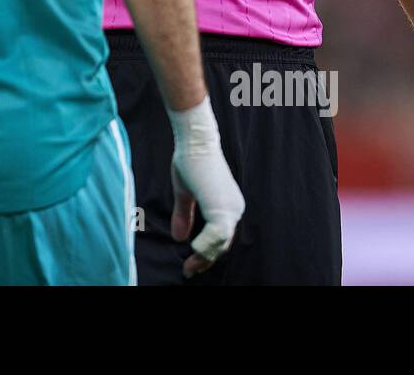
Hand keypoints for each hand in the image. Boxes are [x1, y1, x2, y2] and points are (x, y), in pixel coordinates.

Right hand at [168, 96, 245, 277]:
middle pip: (222, 246)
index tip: (191, 265)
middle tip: (189, 271)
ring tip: (189, 266)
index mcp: (227, 206)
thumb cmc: (190, 161)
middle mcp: (234, 209)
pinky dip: (205, 246)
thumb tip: (178, 238)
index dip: (206, 254)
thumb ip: (184, 215)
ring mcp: (230, 209)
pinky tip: (193, 250)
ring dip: (204, 258)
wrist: (195, 141)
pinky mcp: (222, 208)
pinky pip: (216, 237)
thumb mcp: (185, 193)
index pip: (221, 239)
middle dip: (205, 261)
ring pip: (220, 245)